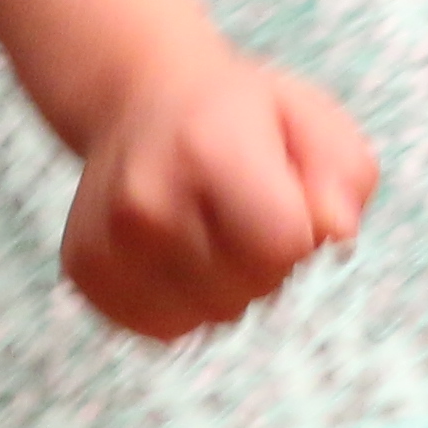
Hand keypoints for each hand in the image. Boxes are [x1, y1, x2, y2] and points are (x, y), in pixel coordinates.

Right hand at [64, 39, 377, 341]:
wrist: (138, 99)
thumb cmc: (240, 114)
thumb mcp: (310, 118)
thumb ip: (343, 174)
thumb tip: (337, 233)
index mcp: (207, 151)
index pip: (282, 248)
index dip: (300, 233)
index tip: (285, 198)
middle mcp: (146, 201)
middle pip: (250, 289)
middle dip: (268, 261)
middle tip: (247, 209)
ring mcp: (107, 241)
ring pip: (208, 319)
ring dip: (227, 288)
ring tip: (213, 229)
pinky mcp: (83, 272)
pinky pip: (163, 328)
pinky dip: (184, 303)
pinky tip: (180, 254)